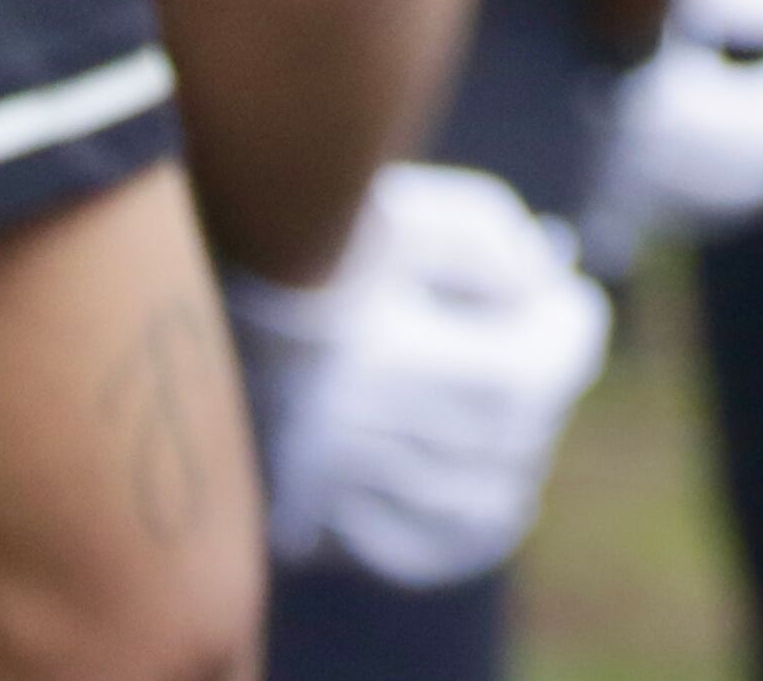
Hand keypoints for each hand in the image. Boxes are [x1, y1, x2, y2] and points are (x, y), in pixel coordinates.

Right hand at [228, 165, 611, 587]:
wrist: (188, 288)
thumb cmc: (307, 237)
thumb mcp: (408, 211)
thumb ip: (496, 246)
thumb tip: (551, 293)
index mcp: (382, 358)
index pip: (529, 374)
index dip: (571, 335)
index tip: (573, 302)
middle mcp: (355, 438)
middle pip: (507, 437)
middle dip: (543, 383)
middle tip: (544, 341)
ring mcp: (329, 490)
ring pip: (472, 509)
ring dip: (513, 456)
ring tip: (512, 407)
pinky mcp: (309, 520)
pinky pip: (415, 550)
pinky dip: (467, 527)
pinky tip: (486, 486)